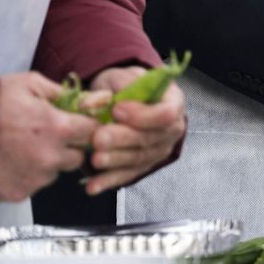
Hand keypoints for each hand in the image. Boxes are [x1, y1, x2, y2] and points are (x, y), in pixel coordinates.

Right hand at [0, 71, 98, 202]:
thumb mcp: (30, 83)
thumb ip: (63, 93)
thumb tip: (91, 98)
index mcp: (59, 128)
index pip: (93, 132)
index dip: (86, 127)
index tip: (78, 124)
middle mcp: (51, 157)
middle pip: (78, 157)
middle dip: (69, 147)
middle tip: (47, 136)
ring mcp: (35, 179)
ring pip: (56, 173)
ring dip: (48, 162)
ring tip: (24, 147)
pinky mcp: (18, 193)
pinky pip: (34, 185)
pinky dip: (28, 175)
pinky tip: (12, 161)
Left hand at [79, 67, 188, 196]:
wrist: (125, 101)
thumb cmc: (126, 86)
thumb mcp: (120, 77)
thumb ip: (110, 87)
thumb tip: (90, 103)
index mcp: (173, 102)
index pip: (166, 113)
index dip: (143, 115)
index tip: (117, 109)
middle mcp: (171, 130)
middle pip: (149, 139)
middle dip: (123, 140)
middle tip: (99, 138)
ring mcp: (158, 151)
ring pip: (138, 159)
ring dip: (115, 161)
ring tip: (94, 159)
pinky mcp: (143, 166)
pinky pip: (128, 175)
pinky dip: (109, 181)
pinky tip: (93, 186)